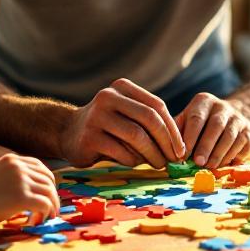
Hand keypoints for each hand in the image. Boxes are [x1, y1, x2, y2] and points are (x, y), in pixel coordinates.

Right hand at [0, 153, 60, 225]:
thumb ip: (12, 179)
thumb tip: (28, 195)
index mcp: (13, 160)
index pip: (41, 168)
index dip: (47, 183)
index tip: (47, 195)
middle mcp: (20, 167)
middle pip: (49, 180)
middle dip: (52, 196)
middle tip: (50, 210)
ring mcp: (22, 180)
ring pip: (50, 193)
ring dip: (51, 206)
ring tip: (45, 218)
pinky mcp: (22, 196)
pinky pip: (44, 204)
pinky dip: (45, 214)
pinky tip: (35, 221)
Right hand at [61, 78, 185, 167]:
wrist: (67, 132)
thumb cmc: (107, 126)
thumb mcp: (127, 114)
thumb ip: (149, 122)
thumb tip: (180, 147)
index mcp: (122, 87)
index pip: (156, 106)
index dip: (173, 129)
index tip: (182, 148)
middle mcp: (108, 97)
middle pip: (149, 118)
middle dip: (166, 141)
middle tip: (174, 159)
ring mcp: (97, 116)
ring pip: (136, 136)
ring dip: (153, 154)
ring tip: (159, 164)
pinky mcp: (89, 137)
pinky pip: (121, 152)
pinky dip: (134, 160)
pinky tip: (136, 163)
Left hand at [176, 93, 249, 168]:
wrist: (234, 118)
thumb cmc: (203, 124)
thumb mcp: (188, 120)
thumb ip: (178, 132)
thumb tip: (168, 152)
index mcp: (204, 101)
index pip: (196, 118)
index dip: (189, 138)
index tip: (182, 155)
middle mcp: (222, 107)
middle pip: (215, 126)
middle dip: (205, 146)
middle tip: (197, 162)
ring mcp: (238, 119)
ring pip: (229, 136)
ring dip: (218, 153)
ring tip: (209, 167)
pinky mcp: (248, 132)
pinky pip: (240, 145)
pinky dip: (230, 156)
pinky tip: (221, 165)